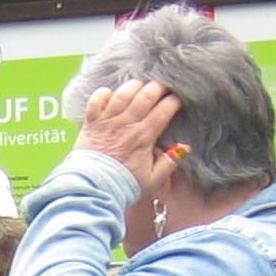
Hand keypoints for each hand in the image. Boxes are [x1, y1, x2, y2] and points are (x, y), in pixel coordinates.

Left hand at [74, 79, 183, 193]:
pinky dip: (104, 93)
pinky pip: (97, 99)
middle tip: (162, 88)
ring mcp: (107, 121)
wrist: (93, 189)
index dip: (174, 101)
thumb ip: (170, 163)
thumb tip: (184, 147)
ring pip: (123, 93)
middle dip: (158, 87)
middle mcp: (126, 124)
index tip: (178, 100)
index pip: (164, 110)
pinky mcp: (91, 122)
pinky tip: (111, 94)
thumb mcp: (153, 180)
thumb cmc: (124, 185)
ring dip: (134, 86)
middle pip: (146, 95)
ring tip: (140, 86)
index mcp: (144, 137)